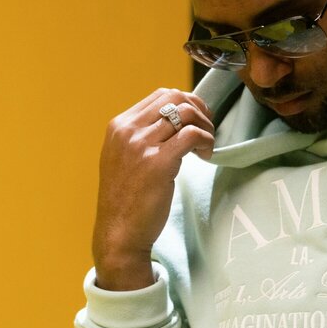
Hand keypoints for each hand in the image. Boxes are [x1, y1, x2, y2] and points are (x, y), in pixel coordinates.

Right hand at [92, 88, 214, 289]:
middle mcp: (127, 131)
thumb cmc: (126, 199)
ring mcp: (141, 145)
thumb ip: (142, 136)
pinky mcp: (158, 163)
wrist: (119, 233)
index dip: (186, 102)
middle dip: (199, 108)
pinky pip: (193, 135)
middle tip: (207, 129)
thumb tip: (176, 118)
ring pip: (186, 112)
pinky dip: (206, 140)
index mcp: (119, 126)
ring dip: (205, 125)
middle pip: (174, 96)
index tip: (197, 120)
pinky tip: (206, 156)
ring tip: (206, 146)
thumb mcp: (124, 158)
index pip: (160, 94)